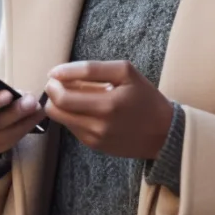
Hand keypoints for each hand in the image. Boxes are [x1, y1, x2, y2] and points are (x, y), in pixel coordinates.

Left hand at [43, 60, 173, 159]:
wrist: (163, 132)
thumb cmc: (144, 97)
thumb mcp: (125, 72)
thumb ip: (91, 69)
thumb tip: (57, 73)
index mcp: (108, 103)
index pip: (64, 94)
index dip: (54, 81)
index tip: (54, 73)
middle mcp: (100, 124)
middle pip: (57, 107)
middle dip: (51, 91)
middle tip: (58, 82)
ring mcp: (95, 137)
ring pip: (60, 118)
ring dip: (59, 103)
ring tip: (72, 93)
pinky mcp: (94, 145)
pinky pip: (71, 127)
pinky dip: (71, 115)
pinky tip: (84, 108)